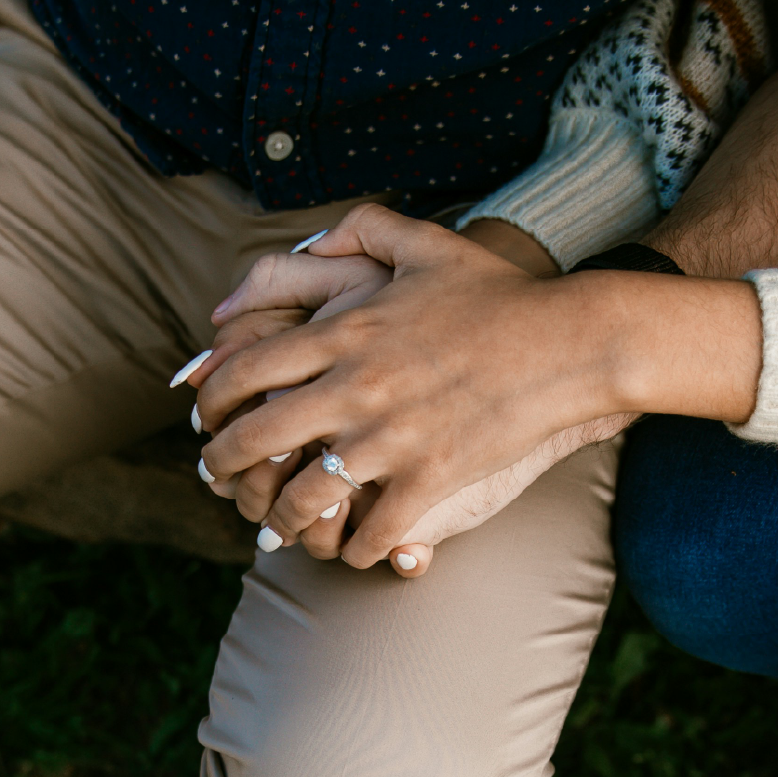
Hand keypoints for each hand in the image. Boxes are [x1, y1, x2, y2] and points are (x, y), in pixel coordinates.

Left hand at [185, 237, 633, 573]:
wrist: (570, 341)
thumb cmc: (502, 293)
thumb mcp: (426, 242)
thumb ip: (362, 227)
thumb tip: (309, 242)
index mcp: (346, 332)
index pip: (245, 369)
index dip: (211, 400)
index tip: (207, 417)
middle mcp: (356, 387)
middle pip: (255, 438)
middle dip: (222, 465)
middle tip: (219, 479)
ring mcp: (391, 437)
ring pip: (304, 495)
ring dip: (279, 519)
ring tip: (275, 526)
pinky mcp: (431, 477)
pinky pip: (371, 529)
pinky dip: (353, 548)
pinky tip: (353, 548)